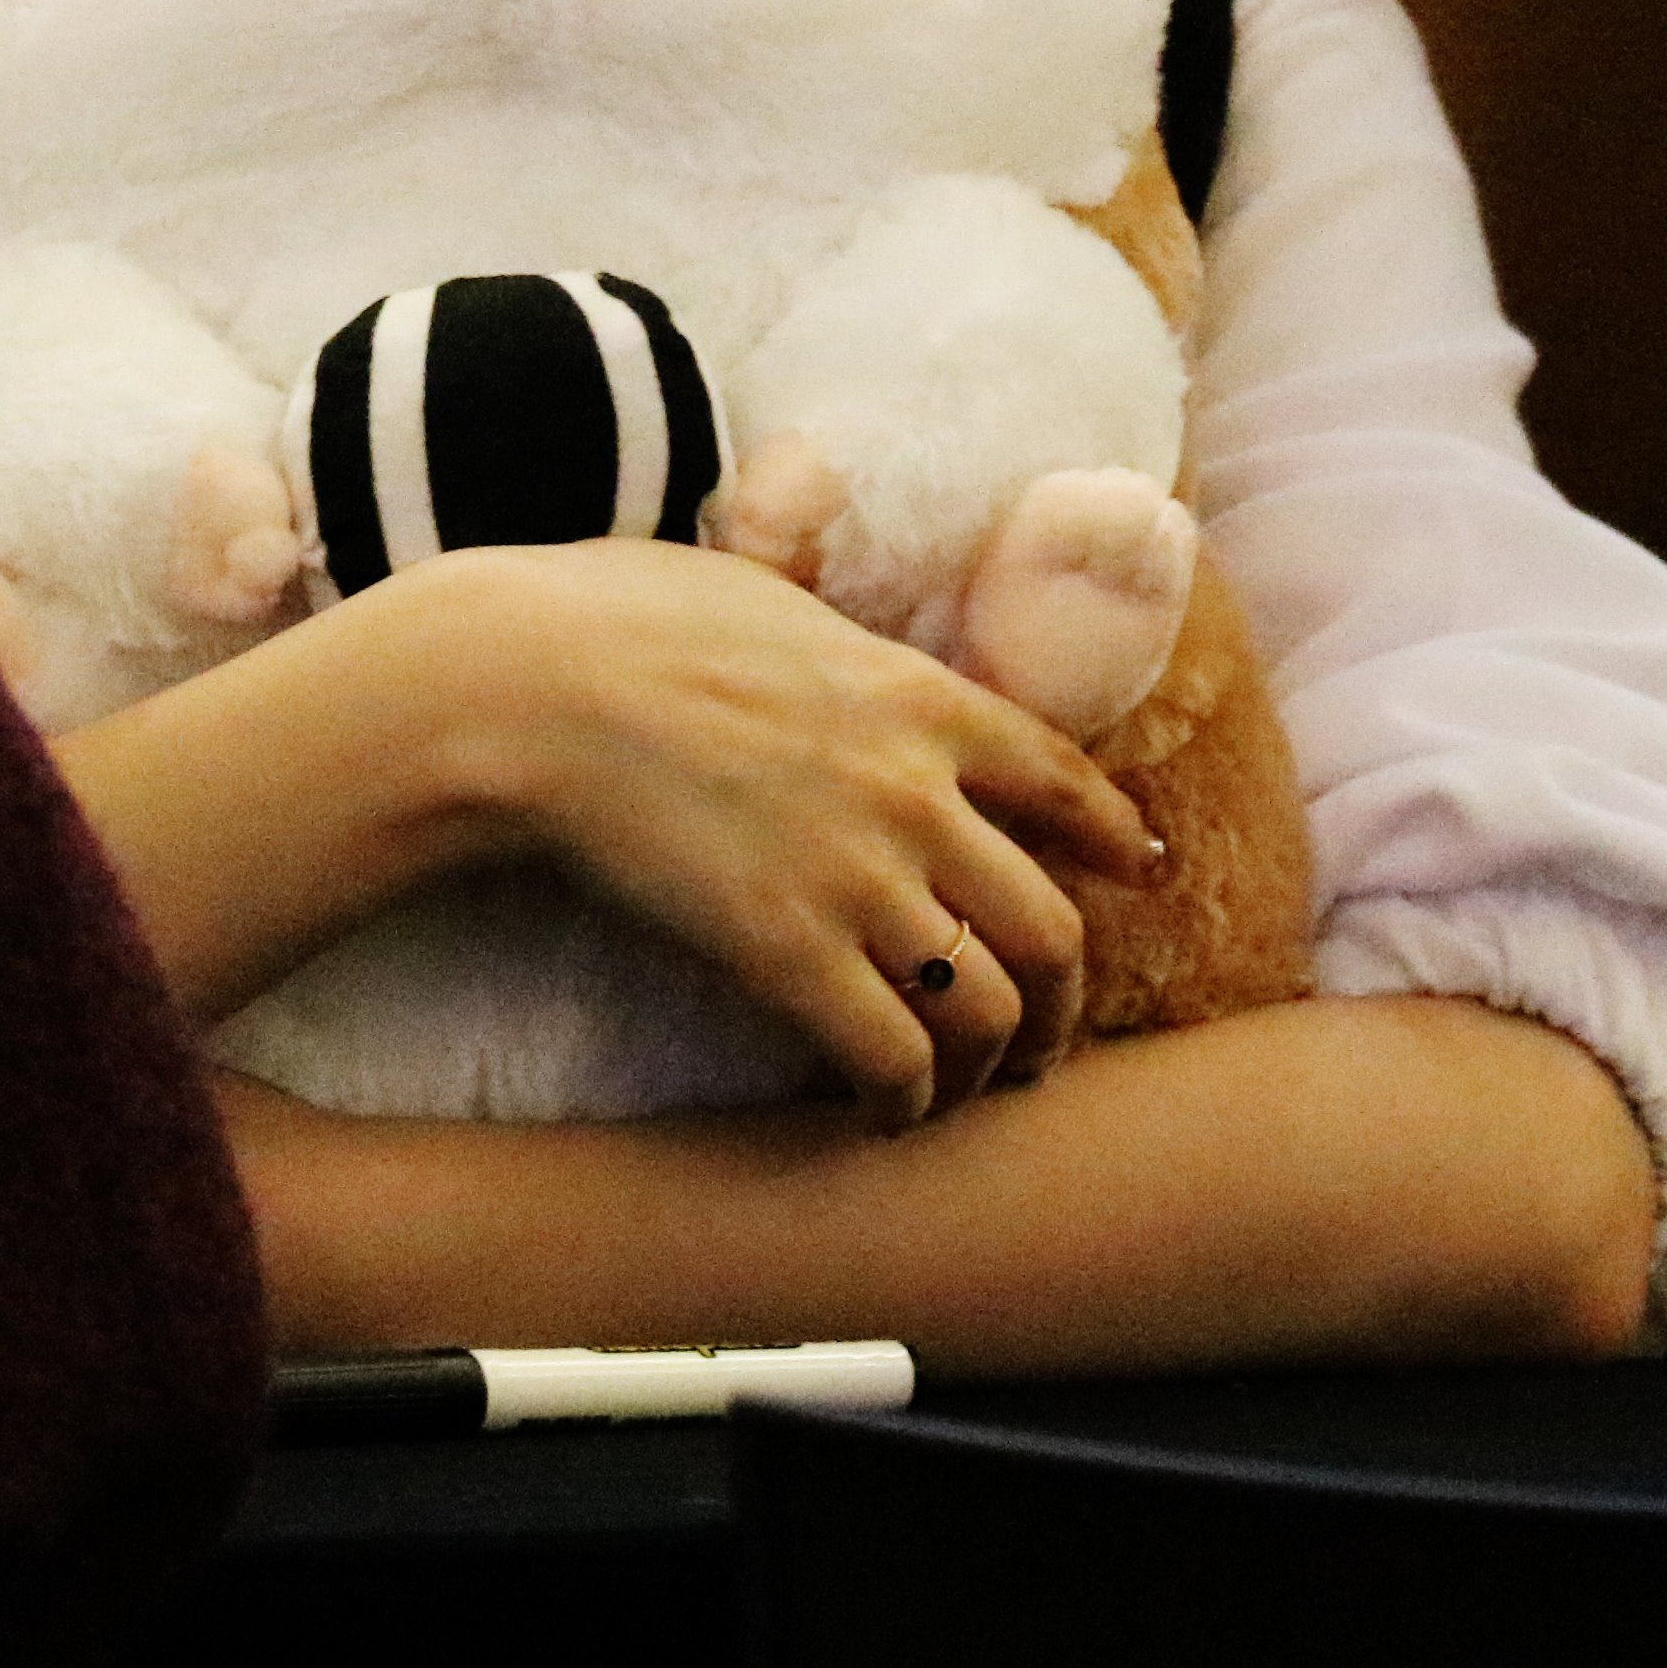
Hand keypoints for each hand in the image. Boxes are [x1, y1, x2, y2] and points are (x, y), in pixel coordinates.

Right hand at [413, 538, 1162, 1128]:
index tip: (1133, 870)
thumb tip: (800, 555)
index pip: (1066, 779)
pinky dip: (906, 1102)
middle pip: (1052, 925)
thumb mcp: (757, 584)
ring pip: (992, 1008)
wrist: (533, 688)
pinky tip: (884, 1112)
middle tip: (1041, 1041)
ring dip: (991, 1067)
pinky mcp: (788, 953)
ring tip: (964, 1093)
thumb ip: (813, 600)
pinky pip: (896, 1058)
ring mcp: (858, 875)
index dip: (1111, 837)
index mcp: (919, 694)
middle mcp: (916, 791)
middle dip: (1063, 1001)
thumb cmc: (620, 620)